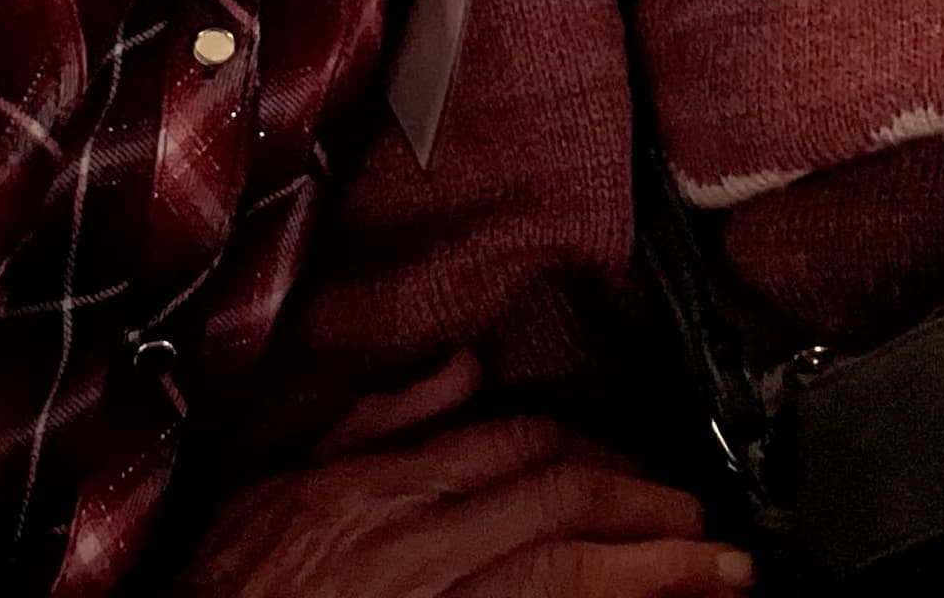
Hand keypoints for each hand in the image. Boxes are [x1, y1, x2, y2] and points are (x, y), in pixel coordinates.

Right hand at [180, 403, 747, 597]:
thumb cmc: (221, 595)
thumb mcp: (274, 490)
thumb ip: (372, 426)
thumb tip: (459, 367)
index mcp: (378, 485)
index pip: (516, 442)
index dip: (596, 452)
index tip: (642, 469)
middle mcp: (412, 535)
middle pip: (561, 497)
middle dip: (648, 503)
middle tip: (705, 519)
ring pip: (566, 566)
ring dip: (658, 566)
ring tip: (721, 574)